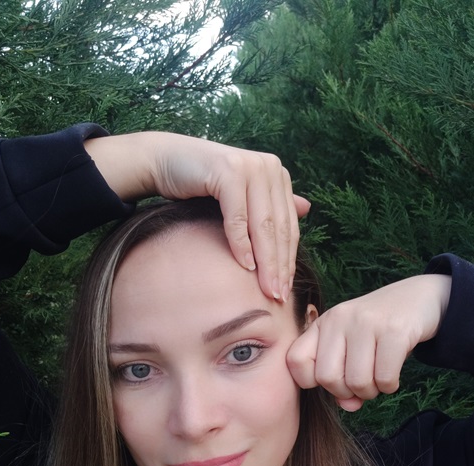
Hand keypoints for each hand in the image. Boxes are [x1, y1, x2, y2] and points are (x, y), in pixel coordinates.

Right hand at [84, 131, 309, 302]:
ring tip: (267, 289)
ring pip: (263, 225)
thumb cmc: (203, 183)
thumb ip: (272, 203)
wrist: (166, 161)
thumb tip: (307, 209)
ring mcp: (250, 167)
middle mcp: (269, 167)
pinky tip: (244, 266)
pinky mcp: (229, 172)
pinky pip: (238, 218)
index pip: (288, 226)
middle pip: (279, 228)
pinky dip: (241, 244)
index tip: (286, 290)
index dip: (288, 261)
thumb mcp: (242, 195)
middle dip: (279, 267)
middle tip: (279, 296)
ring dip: (266, 261)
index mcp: (277, 174)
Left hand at [287, 274, 451, 410]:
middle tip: (362, 383)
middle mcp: (339, 319)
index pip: (295, 361)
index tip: (334, 378)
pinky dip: (390, 386)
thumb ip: (342, 380)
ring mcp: (366, 322)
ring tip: (379, 378)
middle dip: (346, 391)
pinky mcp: (394, 330)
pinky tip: (394, 376)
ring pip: (357, 382)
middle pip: (327, 378)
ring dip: (371, 391)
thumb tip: (348, 406)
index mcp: (323, 323)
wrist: (420, 297)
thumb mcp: (353, 348)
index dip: (312, 381)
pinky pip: (384, 378)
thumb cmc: (379, 331)